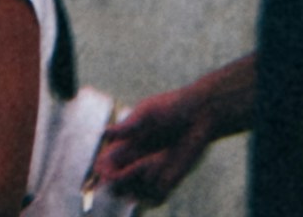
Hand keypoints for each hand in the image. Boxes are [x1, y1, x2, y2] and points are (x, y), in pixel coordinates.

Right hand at [90, 97, 229, 203]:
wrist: (201, 112)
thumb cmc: (173, 107)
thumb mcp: (147, 111)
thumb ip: (127, 126)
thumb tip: (104, 132)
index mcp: (125, 149)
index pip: (104, 169)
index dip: (102, 173)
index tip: (106, 169)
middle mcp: (135, 165)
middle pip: (114, 189)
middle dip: (118, 182)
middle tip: (128, 169)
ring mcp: (151, 176)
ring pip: (134, 193)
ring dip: (142, 177)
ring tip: (157, 155)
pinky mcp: (168, 184)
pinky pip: (156, 196)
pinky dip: (158, 183)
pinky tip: (165, 163)